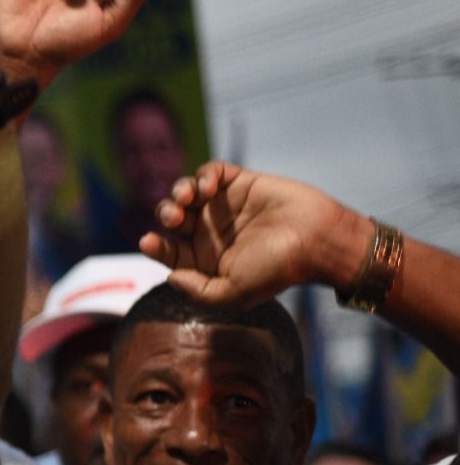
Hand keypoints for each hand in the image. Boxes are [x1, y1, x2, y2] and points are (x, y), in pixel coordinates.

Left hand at [139, 160, 358, 305]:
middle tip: (175, 216)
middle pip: (172, 218)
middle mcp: (210, 232)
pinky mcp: (239, 182)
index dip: (155, 246)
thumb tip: (170, 277)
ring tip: (187, 197)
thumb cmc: (276, 270)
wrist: (316, 240)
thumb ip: (199, 291)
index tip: (149, 241)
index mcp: (205, 259)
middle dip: (166, 214)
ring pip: (186, 192)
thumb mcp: (234, 293)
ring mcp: (223, 206)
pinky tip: (209, 185)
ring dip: (178, 192)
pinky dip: (204, 174)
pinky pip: (211, 172)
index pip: (169, 251)